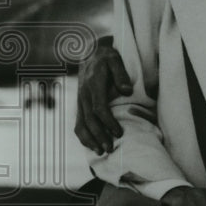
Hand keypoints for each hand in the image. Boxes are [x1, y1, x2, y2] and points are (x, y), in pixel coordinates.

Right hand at [74, 37, 132, 153]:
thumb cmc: (106, 57)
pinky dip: (83, 136)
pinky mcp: (79, 105)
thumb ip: (121, 74)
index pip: (99, 108)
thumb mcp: (115, 59)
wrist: (90, 53)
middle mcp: (83, 95)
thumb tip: (127, 91)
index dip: (108, 122)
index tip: (119, 133)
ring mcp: (80, 101)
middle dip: (100, 136)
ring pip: (81, 124)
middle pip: (89, 120)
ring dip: (90, 140)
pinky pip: (78, 123)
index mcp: (93, 85)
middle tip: (111, 149)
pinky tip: (92, 145)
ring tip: (101, 152)